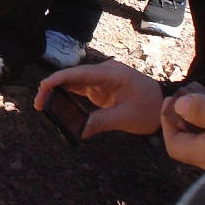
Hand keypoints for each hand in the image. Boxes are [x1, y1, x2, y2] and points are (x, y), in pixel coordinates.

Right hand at [34, 60, 163, 137]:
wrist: (166, 105)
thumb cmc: (150, 108)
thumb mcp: (126, 118)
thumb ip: (101, 122)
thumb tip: (78, 131)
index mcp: (111, 74)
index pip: (80, 73)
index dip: (59, 79)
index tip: (43, 87)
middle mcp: (103, 73)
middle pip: (73, 77)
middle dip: (53, 87)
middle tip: (38, 103)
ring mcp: (101, 80)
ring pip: (74, 83)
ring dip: (58, 92)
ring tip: (42, 104)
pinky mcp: (101, 88)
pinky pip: (80, 90)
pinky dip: (68, 96)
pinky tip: (57, 104)